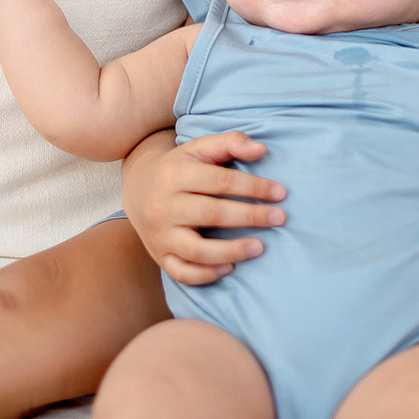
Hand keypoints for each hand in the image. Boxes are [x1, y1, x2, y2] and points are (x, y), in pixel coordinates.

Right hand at [122, 129, 286, 285]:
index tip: (280, 193)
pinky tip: (230, 267)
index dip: (253, 187)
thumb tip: (261, 149)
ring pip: (196, 250)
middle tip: (280, 218)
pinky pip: (182, 272)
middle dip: (250, 216)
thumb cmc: (179, 167)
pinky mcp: (159, 256)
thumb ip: (230, 143)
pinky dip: (206, 275)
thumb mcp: (199, 148)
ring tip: (260, 247)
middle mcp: (164, 206)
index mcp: (175, 175)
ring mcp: (160, 234)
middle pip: (212, 214)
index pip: (220, 181)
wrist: (138, 189)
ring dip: (231, 251)